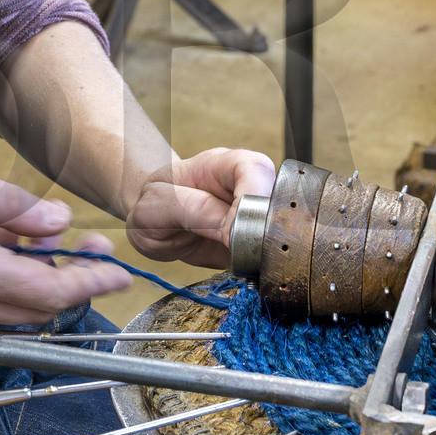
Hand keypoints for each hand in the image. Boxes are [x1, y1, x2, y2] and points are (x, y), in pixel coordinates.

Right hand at [0, 157, 129, 328]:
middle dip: (72, 278)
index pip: (52, 293)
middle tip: (89, 243)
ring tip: (38, 229)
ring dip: (34, 275)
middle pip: (37, 307)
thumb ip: (6, 203)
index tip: (118, 270)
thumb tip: (55, 218)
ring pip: (9, 305)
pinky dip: (2, 276)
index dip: (92, 283)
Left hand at [126, 147, 275, 269]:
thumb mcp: (156, 206)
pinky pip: (271, 253)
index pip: (254, 170)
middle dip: (263, 228)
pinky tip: (242, 270)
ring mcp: (256, 213)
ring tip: (237, 260)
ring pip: (282, 228)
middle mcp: (248, 185)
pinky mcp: (257, 241)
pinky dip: (261, 266)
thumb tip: (232, 231)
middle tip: (239, 250)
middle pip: (279, 199)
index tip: (230, 231)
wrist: (153, 221)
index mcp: (223, 164)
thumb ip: (191, 211)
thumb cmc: (154, 203)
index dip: (249, 199)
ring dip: (265, 249)